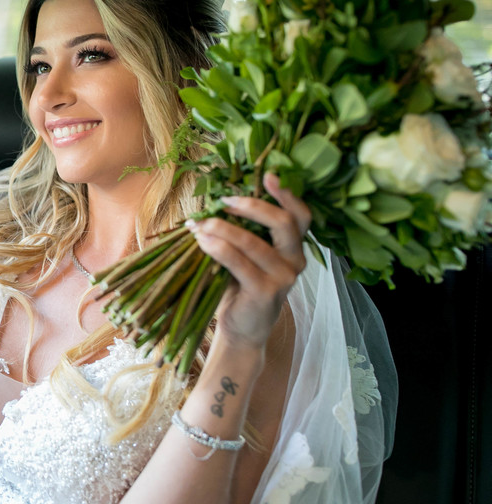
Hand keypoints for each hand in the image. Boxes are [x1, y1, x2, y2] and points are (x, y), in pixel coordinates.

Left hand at [187, 172, 310, 348]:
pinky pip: (240, 263)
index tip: (268, 175)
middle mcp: (296, 260)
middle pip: (284, 223)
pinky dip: (219, 248)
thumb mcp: (245, 254)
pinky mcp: (266, 292)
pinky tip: (202, 241)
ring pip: (255, 242)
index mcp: (293, 247)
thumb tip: (210, 201)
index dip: (287, 194)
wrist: (243, 328)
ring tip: (201, 223)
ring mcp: (284, 277)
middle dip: (252, 206)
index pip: (301, 216)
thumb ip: (240, 230)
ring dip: (224, 228)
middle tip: (223, 201)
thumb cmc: (240, 285)